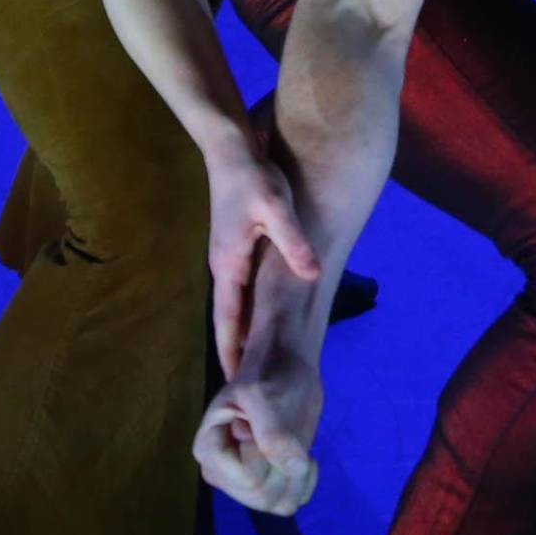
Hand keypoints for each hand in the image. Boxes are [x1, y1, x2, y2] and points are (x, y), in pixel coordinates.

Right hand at [194, 339, 323, 515]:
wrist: (285, 369)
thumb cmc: (268, 374)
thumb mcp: (264, 395)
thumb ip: (274, 433)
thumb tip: (296, 469)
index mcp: (207, 450)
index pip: (249, 477)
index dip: (267, 450)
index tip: (259, 417)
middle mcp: (218, 473)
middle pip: (262, 495)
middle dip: (282, 462)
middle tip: (277, 426)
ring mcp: (240, 484)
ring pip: (279, 503)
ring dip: (295, 471)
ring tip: (286, 437)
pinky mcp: (263, 486)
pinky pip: (292, 501)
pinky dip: (305, 479)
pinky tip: (299, 453)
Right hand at [207, 143, 320, 380]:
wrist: (229, 149)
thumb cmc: (252, 178)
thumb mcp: (276, 208)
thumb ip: (293, 242)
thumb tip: (313, 274)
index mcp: (229, 266)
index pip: (228, 321)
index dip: (232, 352)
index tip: (235, 385)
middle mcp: (223, 266)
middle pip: (227, 318)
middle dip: (235, 350)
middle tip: (247, 385)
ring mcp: (227, 256)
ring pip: (233, 303)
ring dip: (240, 330)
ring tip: (255, 361)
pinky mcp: (234, 245)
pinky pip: (240, 287)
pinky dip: (246, 309)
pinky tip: (262, 315)